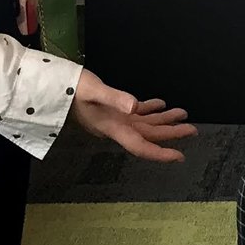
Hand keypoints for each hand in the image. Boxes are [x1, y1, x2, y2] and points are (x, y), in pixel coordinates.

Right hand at [69, 68, 193, 161]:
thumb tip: (135, 107)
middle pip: (147, 135)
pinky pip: (134, 113)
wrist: (52, 86)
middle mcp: (116, 127)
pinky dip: (148, 110)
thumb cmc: (71, 88)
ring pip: (144, 124)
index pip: (140, 146)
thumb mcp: (93, 90)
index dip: (160, 153)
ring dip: (163, 120)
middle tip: (192, 130)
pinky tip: (160, 104)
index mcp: (112, 127)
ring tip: (183, 115)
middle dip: (170, 133)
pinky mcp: (111, 109)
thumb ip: (114, 98)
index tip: (179, 157)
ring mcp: (113, 119)